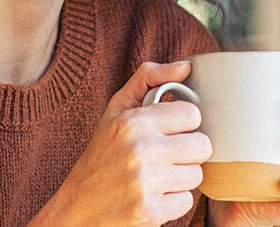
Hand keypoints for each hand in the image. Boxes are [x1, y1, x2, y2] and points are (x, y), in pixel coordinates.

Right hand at [30, 61, 211, 226]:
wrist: (77, 207)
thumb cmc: (101, 155)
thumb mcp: (116, 111)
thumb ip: (148, 79)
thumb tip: (187, 66)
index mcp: (133, 122)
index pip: (192, 114)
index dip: (183, 124)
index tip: (169, 131)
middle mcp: (140, 150)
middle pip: (202, 145)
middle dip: (187, 152)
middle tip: (165, 156)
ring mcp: (145, 183)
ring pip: (196, 175)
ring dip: (180, 178)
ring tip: (157, 177)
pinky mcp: (150, 212)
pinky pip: (186, 201)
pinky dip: (173, 202)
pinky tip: (153, 196)